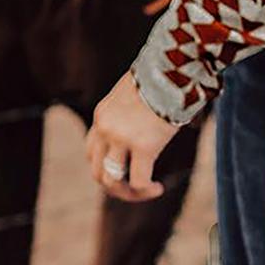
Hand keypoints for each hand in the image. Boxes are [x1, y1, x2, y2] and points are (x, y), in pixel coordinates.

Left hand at [86, 71, 178, 201]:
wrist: (172, 71)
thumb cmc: (161, 79)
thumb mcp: (136, 94)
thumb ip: (132, 112)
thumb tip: (145, 123)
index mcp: (101, 115)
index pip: (92, 150)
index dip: (106, 166)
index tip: (126, 169)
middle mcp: (105, 128)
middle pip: (97, 171)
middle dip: (114, 186)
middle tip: (133, 189)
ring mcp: (121, 138)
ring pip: (112, 181)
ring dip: (128, 193)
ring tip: (147, 191)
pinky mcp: (143, 146)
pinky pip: (138, 181)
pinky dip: (146, 191)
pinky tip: (158, 188)